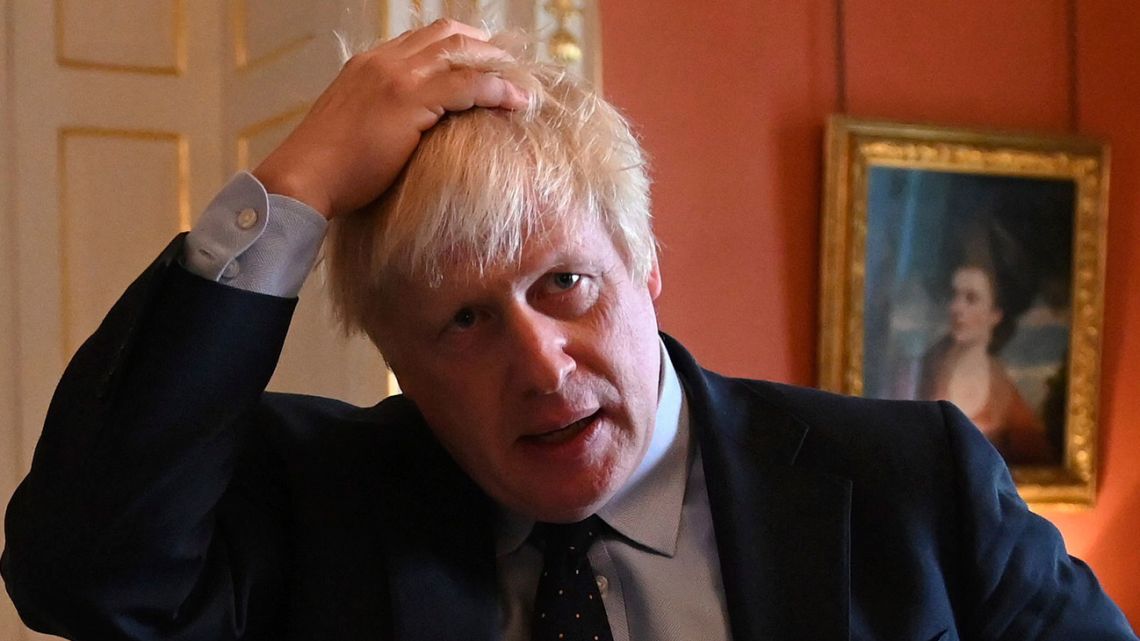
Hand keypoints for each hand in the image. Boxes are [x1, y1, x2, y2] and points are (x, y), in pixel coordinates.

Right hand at [252, 19, 528, 219]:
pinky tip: (518, 101)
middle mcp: (384, 61)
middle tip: (513, 66)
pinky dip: (498, 89)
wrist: (304, 178)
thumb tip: (410, 133)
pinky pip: (467, 85)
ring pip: (462, 54)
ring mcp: (397, 77)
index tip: (486, 60)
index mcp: (369, 64)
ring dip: (499, 66)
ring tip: (524, 85)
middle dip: (486, 47)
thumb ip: (383, 116)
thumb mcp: (355, 127)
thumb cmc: (329, 169)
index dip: (461, 45)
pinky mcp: (410, 102)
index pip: (424, 38)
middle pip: (448, 35)